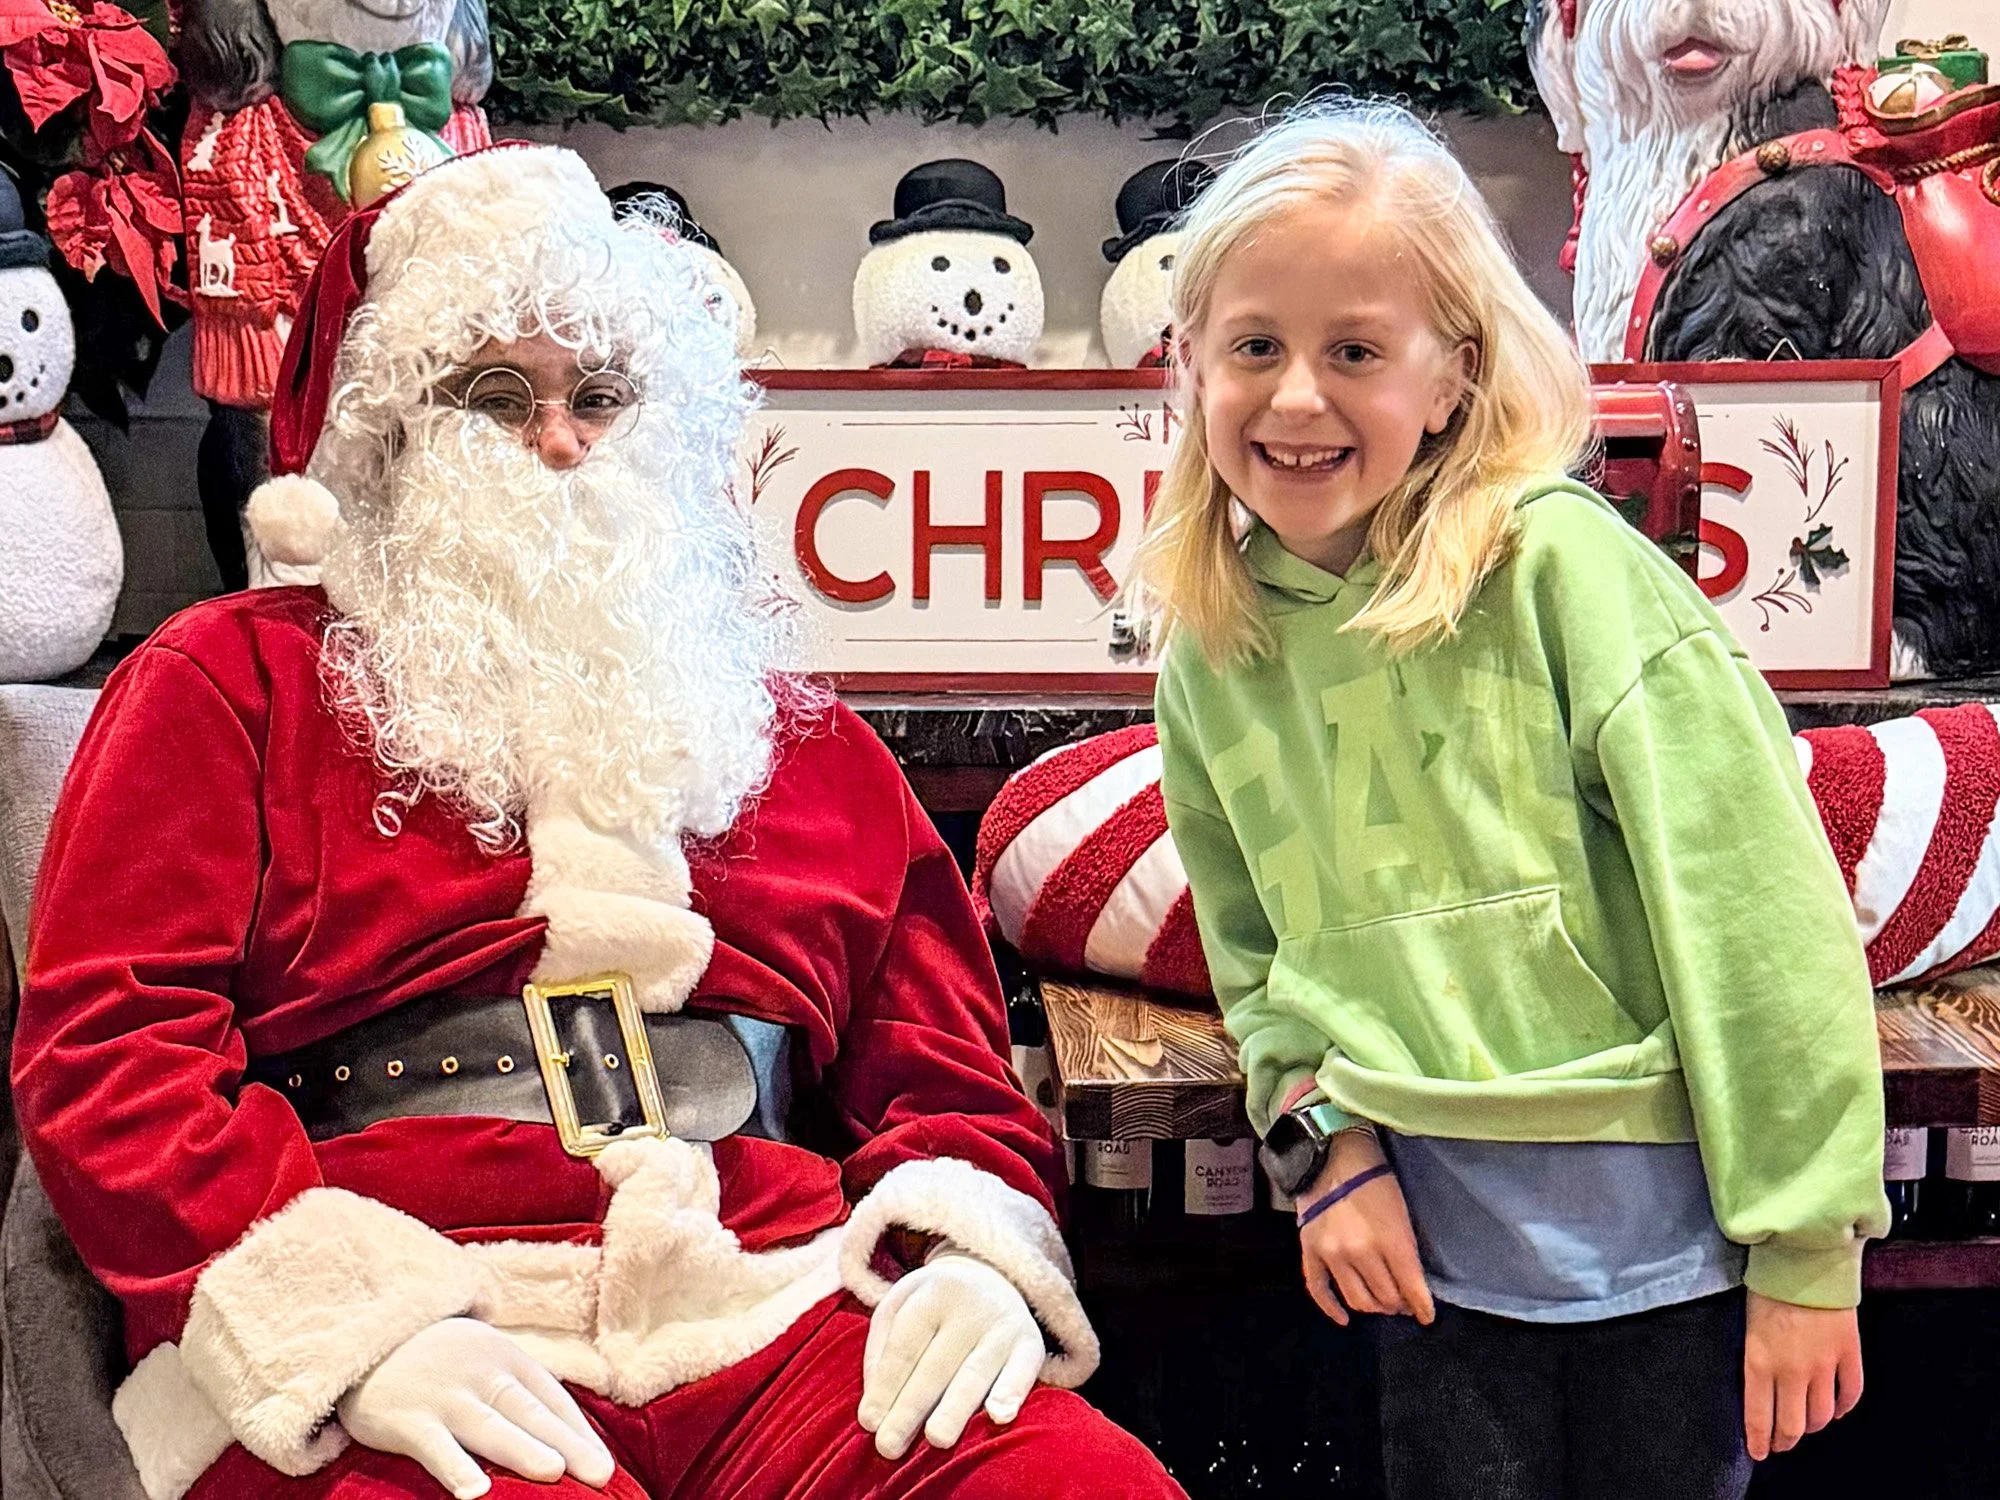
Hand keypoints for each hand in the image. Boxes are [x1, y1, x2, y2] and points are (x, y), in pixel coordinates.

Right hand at [336, 1317, 616, 1498]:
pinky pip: (434, 1446)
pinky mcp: (408, 1420)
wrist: (371, 1337)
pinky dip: (454, 1467)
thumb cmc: (444, 1362)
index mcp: (509, 1360)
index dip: (580, 1433)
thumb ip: (522, 1396)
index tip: (605, 1467)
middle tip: (601, 1473)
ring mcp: (446, 1396)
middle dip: (568, 1443)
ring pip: (489, 1426)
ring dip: (522, 1449)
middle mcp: (483, 1375)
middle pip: (530, 1412)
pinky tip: (474, 1493)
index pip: (552, 1399)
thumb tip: (569, 1443)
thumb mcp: (487, 1365)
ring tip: (554, 1471)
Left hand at [857, 1252, 1044, 1459]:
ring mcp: (1004, 1324)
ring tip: (935, 1439)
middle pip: (936, 1364)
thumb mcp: (901, 1306)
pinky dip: (1012, 1392)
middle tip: (889, 1446)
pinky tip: (999, 1416)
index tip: (869, 1422)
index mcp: (932, 1293)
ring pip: (975, 1372)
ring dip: (955, 1409)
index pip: (904, 1347)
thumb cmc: (933, 1306)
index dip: (885, 1386)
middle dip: (910, 1408)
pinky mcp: (1031, 1343)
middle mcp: (970, 1306)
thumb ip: (882, 1348)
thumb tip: (876, 1399)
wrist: (991, 1276)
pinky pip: (1023, 1370)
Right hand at [1297, 1129, 1434, 1327]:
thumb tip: (1411, 1284)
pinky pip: (1319, 1290)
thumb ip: (1406, 1251)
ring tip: (1381, 1303)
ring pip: (1357, 1300)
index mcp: (1391, 1241)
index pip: (1412, 1289)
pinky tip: (1344, 1319)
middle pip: (1385, 1298)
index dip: (1423, 1307)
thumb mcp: (1402, 1212)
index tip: (1427, 1316)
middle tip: (1403, 1302)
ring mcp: (1332, 1255)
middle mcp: (1361, 1254)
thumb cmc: (1377, 1178)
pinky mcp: (1310, 1251)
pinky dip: (1332, 1309)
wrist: (1333, 1154)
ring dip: (1373, 1307)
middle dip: (1398, 1304)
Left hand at [1742, 1291, 1862, 1460]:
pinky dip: (1843, 1408)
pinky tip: (1835, 1409)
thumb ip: (1755, 1360)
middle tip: (1781, 1443)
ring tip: (1805, 1424)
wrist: (1804, 1258)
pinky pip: (1851, 1394)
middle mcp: (1792, 1370)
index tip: (1758, 1452)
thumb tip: (1759, 1391)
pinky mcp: (1850, 1354)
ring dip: (1812, 1425)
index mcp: (1759, 1361)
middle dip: (1785, 1440)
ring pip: (1821, 1415)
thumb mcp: (1748, 1326)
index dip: (1759, 1440)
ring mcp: (1824, 1364)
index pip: (1759, 1416)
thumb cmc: (1768, 1287)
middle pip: (1793, 1424)